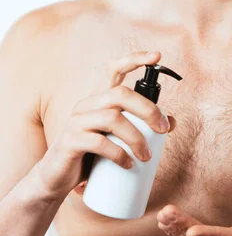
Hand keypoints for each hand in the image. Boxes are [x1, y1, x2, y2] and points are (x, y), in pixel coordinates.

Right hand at [31, 50, 175, 200]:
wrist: (57, 179)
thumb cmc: (91, 155)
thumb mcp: (117, 139)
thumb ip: (140, 128)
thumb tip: (172, 122)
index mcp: (100, 100)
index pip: (115, 69)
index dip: (135, 59)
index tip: (157, 56)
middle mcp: (87, 104)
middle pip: (121, 94)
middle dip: (147, 109)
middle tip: (163, 129)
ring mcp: (77, 121)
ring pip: (112, 118)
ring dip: (136, 138)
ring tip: (146, 156)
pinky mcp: (70, 141)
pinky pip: (99, 143)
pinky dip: (118, 154)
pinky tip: (128, 164)